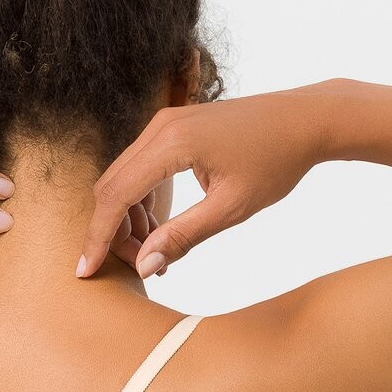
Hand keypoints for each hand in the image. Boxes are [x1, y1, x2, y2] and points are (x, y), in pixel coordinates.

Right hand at [77, 85, 333, 278]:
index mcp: (172, 144)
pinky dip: (141, 200)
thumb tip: (145, 266)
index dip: (98, 237)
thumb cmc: (276, 162)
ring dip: (128, 217)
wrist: (306, 120)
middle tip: (137, 266)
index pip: (116, 196)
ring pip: (124, 177)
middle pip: (111, 186)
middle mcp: (160, 127)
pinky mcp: (174, 128)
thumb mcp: (231, 208)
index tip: (86, 271)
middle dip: (113, 231)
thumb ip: (183, 236)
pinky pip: (141, 167)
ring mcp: (165, 123)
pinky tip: (159, 228)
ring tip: (153, 252)